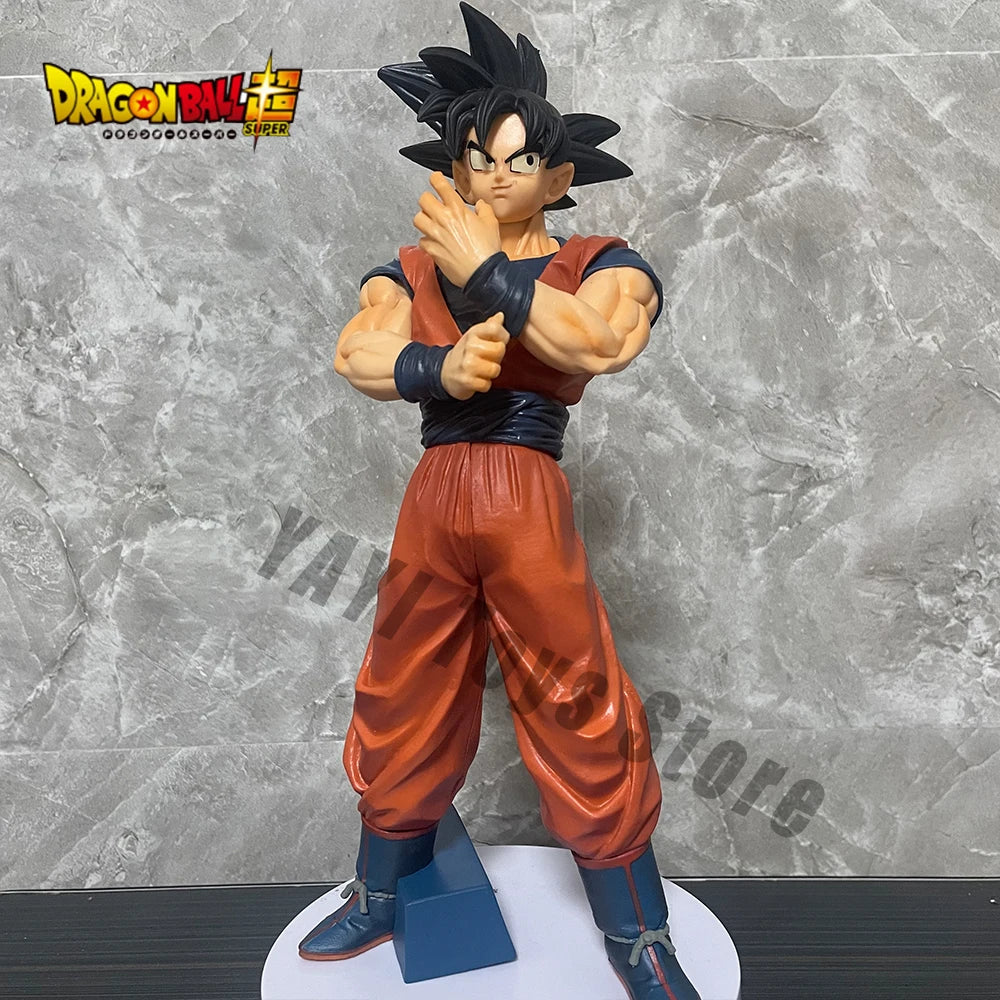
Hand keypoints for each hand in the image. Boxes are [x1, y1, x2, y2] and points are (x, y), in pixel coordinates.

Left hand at [414, 172, 501, 286]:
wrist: (482, 273)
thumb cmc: (487, 251)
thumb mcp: (492, 224)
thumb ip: (484, 210)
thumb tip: (480, 205)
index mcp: (458, 210)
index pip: (440, 185)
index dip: (435, 179)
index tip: (435, 179)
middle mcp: (443, 220)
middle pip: (423, 200)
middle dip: (427, 200)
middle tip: (433, 205)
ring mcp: (435, 235)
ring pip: (417, 219)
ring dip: (423, 219)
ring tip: (430, 223)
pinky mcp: (431, 250)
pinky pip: (421, 240)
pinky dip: (426, 241)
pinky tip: (434, 242)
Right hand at [441, 312, 508, 399]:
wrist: (446, 372)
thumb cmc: (465, 353)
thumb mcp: (475, 336)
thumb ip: (490, 326)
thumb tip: (500, 315)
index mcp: (473, 333)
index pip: (495, 329)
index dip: (503, 336)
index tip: (499, 341)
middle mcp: (469, 346)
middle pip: (499, 350)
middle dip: (497, 357)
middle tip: (488, 358)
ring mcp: (467, 364)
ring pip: (495, 369)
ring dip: (491, 372)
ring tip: (482, 369)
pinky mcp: (467, 381)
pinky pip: (487, 384)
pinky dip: (484, 385)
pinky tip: (477, 379)